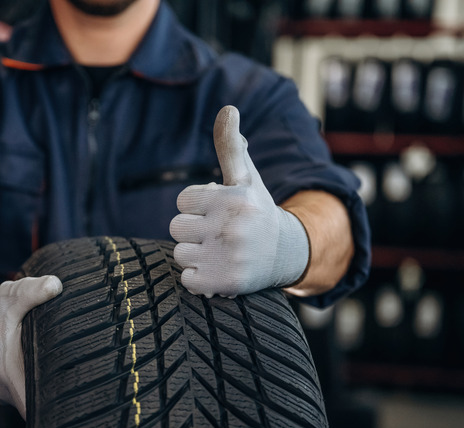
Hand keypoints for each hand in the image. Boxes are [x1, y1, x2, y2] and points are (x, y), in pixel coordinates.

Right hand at [0, 274, 61, 417]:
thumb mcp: (10, 297)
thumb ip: (34, 291)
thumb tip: (57, 286)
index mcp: (7, 375)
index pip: (34, 406)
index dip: (53, 400)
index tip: (68, 383)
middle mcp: (2, 390)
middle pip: (36, 399)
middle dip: (53, 382)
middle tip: (66, 359)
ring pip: (27, 391)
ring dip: (39, 375)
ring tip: (48, 353)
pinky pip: (19, 386)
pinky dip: (28, 373)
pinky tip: (35, 354)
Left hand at [169, 105, 309, 297]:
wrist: (287, 253)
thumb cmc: (256, 210)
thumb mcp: (246, 177)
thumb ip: (230, 146)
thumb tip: (228, 109)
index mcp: (233, 198)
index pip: (183, 201)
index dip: (196, 207)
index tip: (217, 211)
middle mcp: (232, 226)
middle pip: (176, 227)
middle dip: (193, 230)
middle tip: (217, 233)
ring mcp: (229, 256)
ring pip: (179, 253)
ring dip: (195, 254)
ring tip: (219, 251)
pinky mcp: (225, 282)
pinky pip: (187, 279)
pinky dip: (198, 278)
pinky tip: (218, 269)